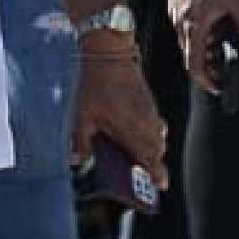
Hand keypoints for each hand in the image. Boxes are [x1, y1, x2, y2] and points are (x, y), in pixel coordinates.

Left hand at [74, 38, 168, 187]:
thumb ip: (80, 141)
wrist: (109, 54)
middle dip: (154, 163)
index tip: (161, 185)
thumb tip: (77, 160)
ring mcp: (149, 110)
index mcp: (130, 129)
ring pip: (160, 136)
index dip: (156, 172)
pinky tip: (139, 133)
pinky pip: (157, 123)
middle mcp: (145, 121)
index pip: (149, 156)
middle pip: (158, 149)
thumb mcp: (81, 116)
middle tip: (149, 175)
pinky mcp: (149, 101)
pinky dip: (153, 133)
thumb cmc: (94, 86)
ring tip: (143, 155)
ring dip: (154, 148)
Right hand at [165, 0, 238, 90]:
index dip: (207, 80)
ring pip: (189, 37)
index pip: (195, 65)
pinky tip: (216, 19)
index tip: (218, 88)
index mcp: (193, 26)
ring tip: (224, 41)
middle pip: (191, 53)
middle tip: (225, 69)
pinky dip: (200, 29)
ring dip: (205, 45)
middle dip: (208, 64)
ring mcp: (175, 9)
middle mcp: (179, 21)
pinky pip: (187, 22)